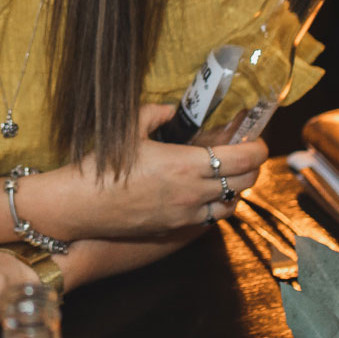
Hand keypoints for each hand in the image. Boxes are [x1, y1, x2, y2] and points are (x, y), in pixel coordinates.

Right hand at [31, 103, 265, 241]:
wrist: (80, 206)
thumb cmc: (103, 166)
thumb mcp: (129, 129)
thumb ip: (155, 114)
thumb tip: (170, 109)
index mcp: (186, 164)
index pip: (242, 159)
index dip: (258, 149)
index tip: (258, 141)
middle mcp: (193, 192)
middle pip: (245, 182)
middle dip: (252, 168)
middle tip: (246, 156)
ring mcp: (186, 214)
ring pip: (230, 205)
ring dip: (234, 189)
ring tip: (225, 176)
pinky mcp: (174, 228)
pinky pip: (208, 218)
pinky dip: (214, 206)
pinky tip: (203, 194)